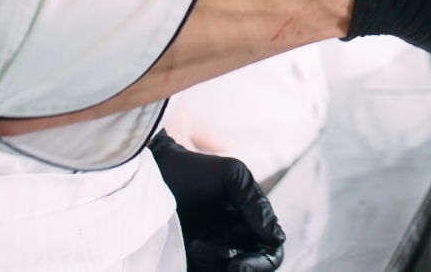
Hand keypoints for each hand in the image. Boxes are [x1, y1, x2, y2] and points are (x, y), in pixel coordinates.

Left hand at [148, 131, 284, 271]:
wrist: (153, 172)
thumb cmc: (194, 170)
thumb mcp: (234, 176)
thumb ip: (258, 205)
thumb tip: (276, 239)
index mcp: (250, 219)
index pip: (271, 249)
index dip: (264, 260)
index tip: (240, 263)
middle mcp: (235, 237)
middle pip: (254, 265)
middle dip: (245, 267)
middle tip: (230, 264)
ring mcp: (212, 249)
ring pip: (229, 269)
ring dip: (216, 265)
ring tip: (196, 246)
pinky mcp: (189, 259)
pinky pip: (206, 270)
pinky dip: (205, 267)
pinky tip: (191, 252)